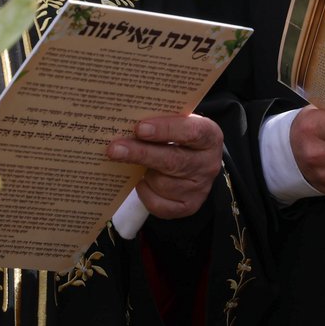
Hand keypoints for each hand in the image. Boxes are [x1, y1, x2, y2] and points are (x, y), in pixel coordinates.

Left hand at [105, 114, 222, 218]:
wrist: (192, 161)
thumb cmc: (177, 136)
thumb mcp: (176, 122)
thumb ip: (159, 119)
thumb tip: (124, 119)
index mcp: (209, 136)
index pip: (191, 132)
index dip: (165, 130)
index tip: (139, 128)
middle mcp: (208, 164)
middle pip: (173, 161)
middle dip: (141, 154)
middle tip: (114, 149)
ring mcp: (200, 188)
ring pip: (162, 184)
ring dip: (143, 173)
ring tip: (136, 163)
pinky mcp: (189, 206)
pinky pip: (159, 204)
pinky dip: (145, 192)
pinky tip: (142, 181)